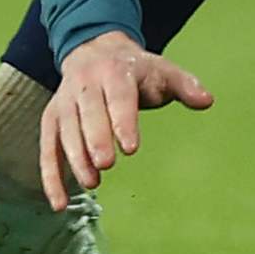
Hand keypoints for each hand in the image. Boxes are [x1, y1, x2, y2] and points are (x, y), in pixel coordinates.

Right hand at [38, 31, 213, 210]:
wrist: (93, 49)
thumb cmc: (135, 70)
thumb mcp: (161, 70)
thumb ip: (185, 85)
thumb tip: (207, 100)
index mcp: (115, 70)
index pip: (119, 96)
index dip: (123, 120)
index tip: (131, 148)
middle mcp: (85, 84)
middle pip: (87, 111)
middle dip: (94, 138)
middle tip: (106, 165)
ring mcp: (64, 101)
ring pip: (65, 129)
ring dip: (75, 158)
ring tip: (91, 184)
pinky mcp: (52, 119)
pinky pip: (47, 147)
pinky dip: (50, 175)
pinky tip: (59, 203)